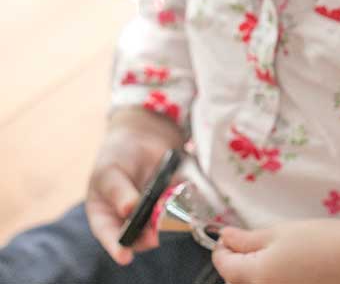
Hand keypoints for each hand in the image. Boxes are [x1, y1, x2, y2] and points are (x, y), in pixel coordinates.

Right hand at [85, 108, 185, 265]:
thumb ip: (117, 190)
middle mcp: (129, 221)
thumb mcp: (109, 170)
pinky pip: (179, 207)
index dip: (117, 248)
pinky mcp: (171, 202)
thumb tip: (128, 209)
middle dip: (148, 235)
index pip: (110, 236)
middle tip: (155, 233)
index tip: (125, 256)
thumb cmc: (116, 155)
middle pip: (139, 236)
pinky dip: (182, 202)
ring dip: (167, 220)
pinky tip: (181, 191)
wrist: (142, 134)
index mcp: (105, 216)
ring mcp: (152, 213)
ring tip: (166, 206)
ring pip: (161, 225)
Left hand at [210, 210, 339, 283]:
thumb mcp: (278, 232)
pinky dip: (271, 280)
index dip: (221, 249)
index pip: (224, 266)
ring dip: (253, 274)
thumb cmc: (321, 242)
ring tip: (270, 254)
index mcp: (257, 275)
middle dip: (236, 263)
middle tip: (247, 243)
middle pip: (236, 281)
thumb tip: (224, 237)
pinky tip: (285, 268)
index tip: (225, 237)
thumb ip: (246, 239)